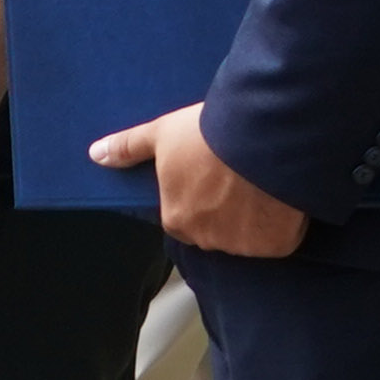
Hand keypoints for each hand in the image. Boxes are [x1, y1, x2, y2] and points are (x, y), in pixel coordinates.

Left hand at [96, 101, 306, 259]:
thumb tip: (96, 155)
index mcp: (176, 220)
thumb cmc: (207, 133)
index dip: (200, 198)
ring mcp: (244, 245)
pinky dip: (283, 225)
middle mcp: (206, 239)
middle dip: (226, 210)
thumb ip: (128, 149)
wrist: (262, 135)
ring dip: (255, 218)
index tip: (213, 178)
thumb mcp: (161, 134)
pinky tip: (283, 198)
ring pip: (249, 237)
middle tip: (240, 178)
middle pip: (216, 230)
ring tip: (263, 184)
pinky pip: (280, 240)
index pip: (184, 218)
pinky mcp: (277, 245)